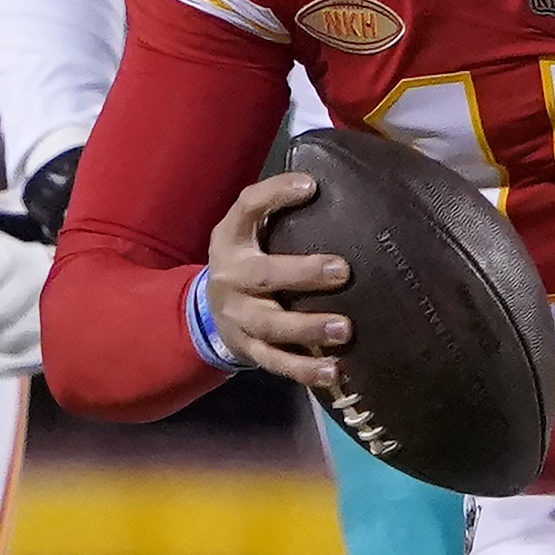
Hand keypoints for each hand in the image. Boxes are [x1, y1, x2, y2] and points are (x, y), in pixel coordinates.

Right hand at [207, 171, 351, 385]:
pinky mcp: (248, 349)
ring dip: (309, 328)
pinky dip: (305, 369)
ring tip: (345, 329)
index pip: (247, 207)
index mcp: (231, 238)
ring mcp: (238, 317)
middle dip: (302, 273)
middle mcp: (230, 276)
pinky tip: (334, 371)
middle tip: (342, 270)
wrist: (209, 309)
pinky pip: (276, 362)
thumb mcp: (252, 230)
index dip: (275, 195)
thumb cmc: (248, 258)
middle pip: (263, 276)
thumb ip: (281, 211)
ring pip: (271, 326)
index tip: (311, 186)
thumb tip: (333, 182)